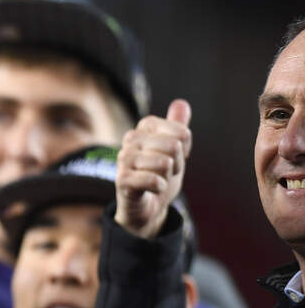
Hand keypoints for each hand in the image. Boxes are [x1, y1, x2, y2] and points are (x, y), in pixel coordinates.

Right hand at [115, 99, 192, 238]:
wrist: (146, 205)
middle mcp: (131, 139)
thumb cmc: (158, 174)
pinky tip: (154, 189)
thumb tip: (181, 102)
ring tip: (158, 180)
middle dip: (176, 164)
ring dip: (167, 177)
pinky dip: (159, 187)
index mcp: (144, 128)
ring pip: (164, 163)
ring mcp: (124, 159)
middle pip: (174, 146)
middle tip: (166, 172)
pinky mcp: (122, 180)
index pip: (181, 132)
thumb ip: (177, 126)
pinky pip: (152, 179)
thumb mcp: (173, 149)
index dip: (184, 148)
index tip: (175, 157)